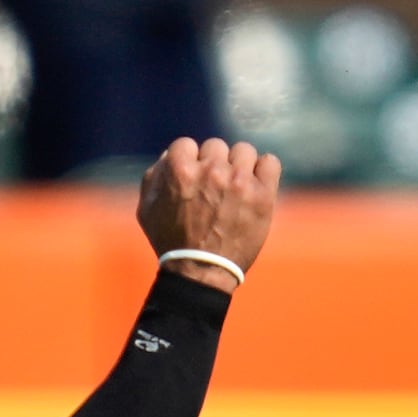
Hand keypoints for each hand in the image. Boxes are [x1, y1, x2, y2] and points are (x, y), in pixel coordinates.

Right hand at [138, 137, 280, 290]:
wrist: (202, 272)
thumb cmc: (171, 241)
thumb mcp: (147, 208)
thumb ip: (155, 175)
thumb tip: (170, 155)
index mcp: (180, 169)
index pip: (186, 144)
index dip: (189, 163)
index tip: (193, 180)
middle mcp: (211, 170)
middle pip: (216, 147)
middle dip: (213, 165)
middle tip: (214, 189)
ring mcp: (239, 180)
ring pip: (244, 151)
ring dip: (239, 166)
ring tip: (236, 188)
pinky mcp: (262, 194)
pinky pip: (270, 162)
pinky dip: (264, 171)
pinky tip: (256, 185)